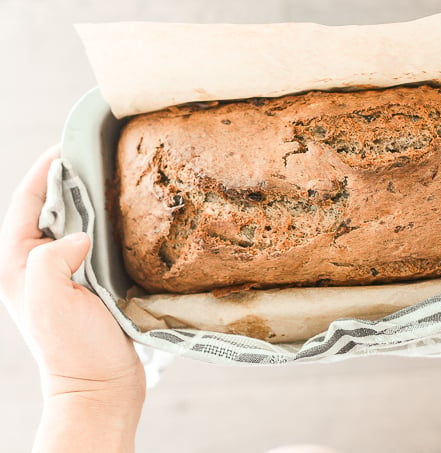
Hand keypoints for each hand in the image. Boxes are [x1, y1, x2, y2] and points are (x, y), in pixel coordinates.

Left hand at [0, 148, 144, 451]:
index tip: (69, 146)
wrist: (101, 388)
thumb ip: (51, 258)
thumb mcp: (49, 301)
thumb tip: (80, 235)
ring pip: (76, 224)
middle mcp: (37, 264)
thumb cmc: (73, 350)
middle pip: (52, 208)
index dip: (45, 170)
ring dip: (92, 203)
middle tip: (101, 160)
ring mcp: (64, 274)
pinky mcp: (90, 283)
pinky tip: (128, 221)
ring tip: (116, 183)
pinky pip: (96, 243)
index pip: (27, 203)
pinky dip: (108, 226)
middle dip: (71, 181)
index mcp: (18, 263)